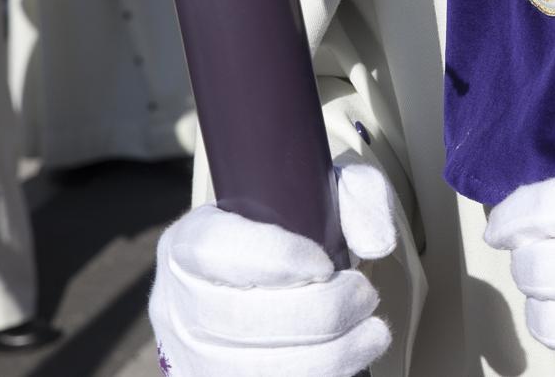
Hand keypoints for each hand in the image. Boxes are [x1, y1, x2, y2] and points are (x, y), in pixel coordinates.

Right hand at [149, 155, 397, 375]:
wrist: (260, 288)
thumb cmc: (290, 238)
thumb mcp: (320, 196)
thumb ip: (357, 195)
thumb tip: (375, 243)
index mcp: (189, 244)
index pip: (216, 249)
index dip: (277, 258)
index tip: (325, 263)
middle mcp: (179, 304)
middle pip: (244, 318)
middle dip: (324, 310)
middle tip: (364, 294)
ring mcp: (193, 356)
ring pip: (260, 367)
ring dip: (333, 351)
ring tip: (371, 329)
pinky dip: (325, 374)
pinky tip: (354, 355)